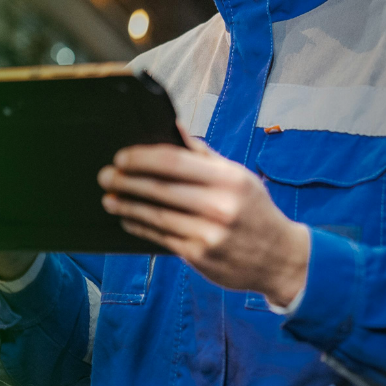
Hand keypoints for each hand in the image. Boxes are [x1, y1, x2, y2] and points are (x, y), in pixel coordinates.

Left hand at [98, 124, 309, 307]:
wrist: (279, 258)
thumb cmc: (255, 211)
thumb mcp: (239, 177)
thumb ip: (205, 156)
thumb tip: (174, 128)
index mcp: (229, 179)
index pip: (175, 162)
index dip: (143, 157)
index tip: (122, 155)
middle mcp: (220, 205)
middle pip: (161, 188)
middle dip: (127, 180)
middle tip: (105, 175)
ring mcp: (208, 233)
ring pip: (156, 215)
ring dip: (127, 205)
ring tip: (109, 198)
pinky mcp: (199, 256)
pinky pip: (160, 237)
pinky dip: (139, 226)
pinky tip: (127, 219)